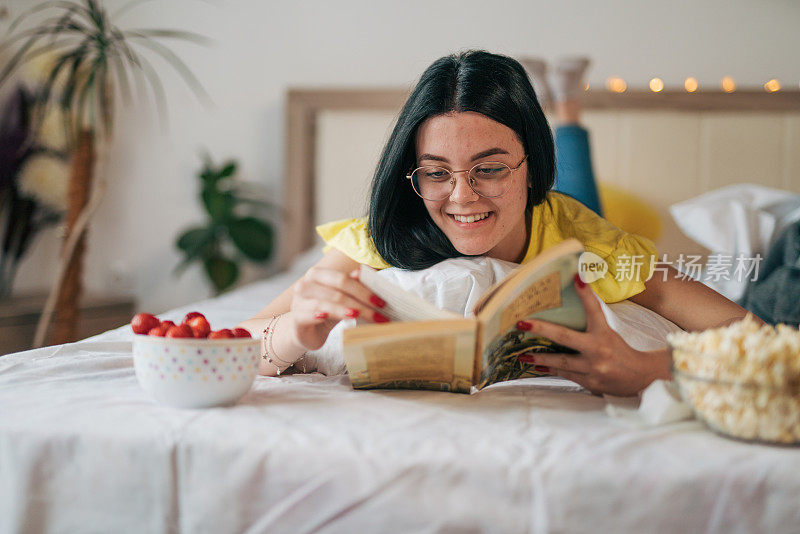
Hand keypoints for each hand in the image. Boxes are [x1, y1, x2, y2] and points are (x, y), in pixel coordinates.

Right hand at [288, 266, 389, 350]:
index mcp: (317, 275)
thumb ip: (351, 285)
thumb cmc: (325, 312)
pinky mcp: (296, 318)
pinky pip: (309, 315)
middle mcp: (306, 284)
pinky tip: (328, 317)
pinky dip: (320, 315)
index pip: (343, 278)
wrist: (304, 332)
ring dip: (346, 310)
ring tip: (360, 314)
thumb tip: (365, 271)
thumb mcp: (341, 298)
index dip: (363, 289)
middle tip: (378, 312)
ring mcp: (299, 301)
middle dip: (360, 301)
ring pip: (326, 303)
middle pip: (337, 289)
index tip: (381, 301)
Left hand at [516, 274, 670, 396]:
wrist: (641, 378)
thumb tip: (574, 297)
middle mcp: (598, 350)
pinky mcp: (590, 383)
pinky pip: (566, 375)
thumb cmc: (620, 351)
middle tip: (522, 323)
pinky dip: (551, 370)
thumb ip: (592, 321)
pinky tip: (538, 366)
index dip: (585, 294)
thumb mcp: (609, 332)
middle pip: (565, 337)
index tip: (576, 277)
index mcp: (605, 333)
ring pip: (561, 362)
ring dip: (540, 357)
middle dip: (542, 329)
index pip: (594, 309)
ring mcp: (593, 368)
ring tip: (521, 355)